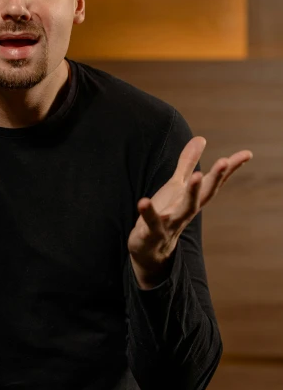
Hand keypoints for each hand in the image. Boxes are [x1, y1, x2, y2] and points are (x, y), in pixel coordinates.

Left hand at [128, 137, 252, 288]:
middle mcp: (185, 211)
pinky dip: (148, 213)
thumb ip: (187, 164)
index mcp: (192, 199)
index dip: (229, 169)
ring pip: (184, 210)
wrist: (150, 252)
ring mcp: (171, 224)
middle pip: (204, 195)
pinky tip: (143, 201)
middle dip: (215, 179)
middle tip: (225, 161)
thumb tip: (201, 138)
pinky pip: (151, 224)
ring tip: (198, 176)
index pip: (214, 183)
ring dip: (192, 194)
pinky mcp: (151, 233)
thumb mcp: (176, 186)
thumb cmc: (166, 214)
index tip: (246, 154)